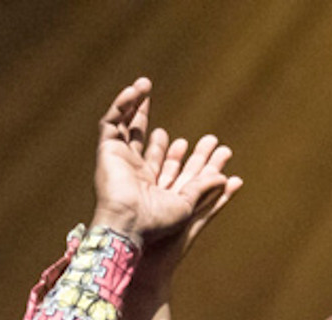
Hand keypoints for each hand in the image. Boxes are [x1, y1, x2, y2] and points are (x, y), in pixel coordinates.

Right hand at [89, 78, 241, 253]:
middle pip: (139, 136)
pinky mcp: (107, 151)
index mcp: (150, 185)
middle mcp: (132, 171)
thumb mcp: (187, 204)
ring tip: (144, 84)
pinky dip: (120, 106)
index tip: (202, 140)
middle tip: (152, 94)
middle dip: (143, 115)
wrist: (130, 223)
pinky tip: (134, 91)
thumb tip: (225, 177)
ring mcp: (118, 160)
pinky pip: (111, 123)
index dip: (178, 150)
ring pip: (123, 126)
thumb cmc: (157, 222)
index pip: (164, 159)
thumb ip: (203, 188)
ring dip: (131, 105)